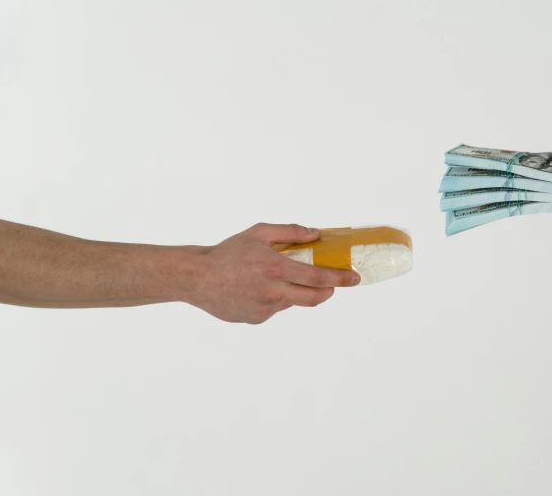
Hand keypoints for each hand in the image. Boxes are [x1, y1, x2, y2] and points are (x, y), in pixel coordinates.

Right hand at [185, 223, 360, 323]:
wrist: (197, 278)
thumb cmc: (227, 253)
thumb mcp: (258, 233)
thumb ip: (290, 232)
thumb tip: (316, 234)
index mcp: (276, 269)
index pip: (318, 278)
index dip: (340, 279)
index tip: (354, 278)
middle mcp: (274, 292)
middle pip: (314, 298)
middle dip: (328, 291)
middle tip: (332, 284)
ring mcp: (265, 309)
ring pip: (292, 302)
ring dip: (294, 291)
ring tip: (273, 278)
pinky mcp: (256, 319)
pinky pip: (274, 309)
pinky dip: (274, 299)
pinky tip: (256, 289)